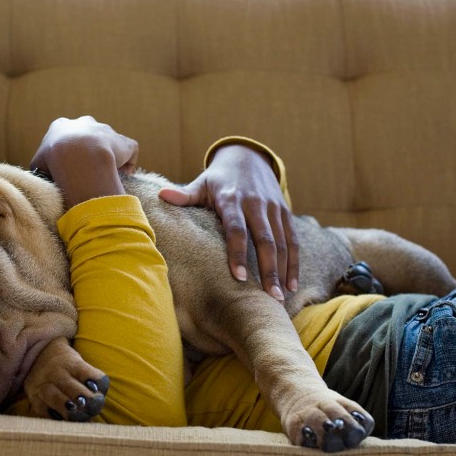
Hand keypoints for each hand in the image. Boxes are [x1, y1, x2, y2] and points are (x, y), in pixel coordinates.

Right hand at [30, 116, 138, 208]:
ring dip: (108, 158)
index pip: (63, 135)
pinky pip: (129, 151)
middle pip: (88, 135)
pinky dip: (128, 163)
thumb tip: (43, 175)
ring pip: (108, 143)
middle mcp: (85, 123)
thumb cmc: (54, 161)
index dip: (65, 151)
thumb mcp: (37, 164)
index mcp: (61, 126)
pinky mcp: (124, 142)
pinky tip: (123, 175)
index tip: (66, 166)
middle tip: (85, 170)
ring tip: (104, 176)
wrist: (79, 157)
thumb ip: (41, 166)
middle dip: (88, 150)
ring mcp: (106, 130)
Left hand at [158, 144, 297, 300]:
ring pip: (283, 243)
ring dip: (283, 270)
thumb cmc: (219, 178)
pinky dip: (293, 263)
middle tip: (269, 298)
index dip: (238, 253)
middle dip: (268, 269)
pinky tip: (291, 285)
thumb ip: (185, 194)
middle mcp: (257, 204)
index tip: (240, 278)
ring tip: (279, 297)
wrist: (249, 157)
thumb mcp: (202, 183)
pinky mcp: (285, 213)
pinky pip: (293, 241)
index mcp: (233, 199)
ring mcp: (274, 209)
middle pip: (265, 240)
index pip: (236, 229)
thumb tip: (162, 195)